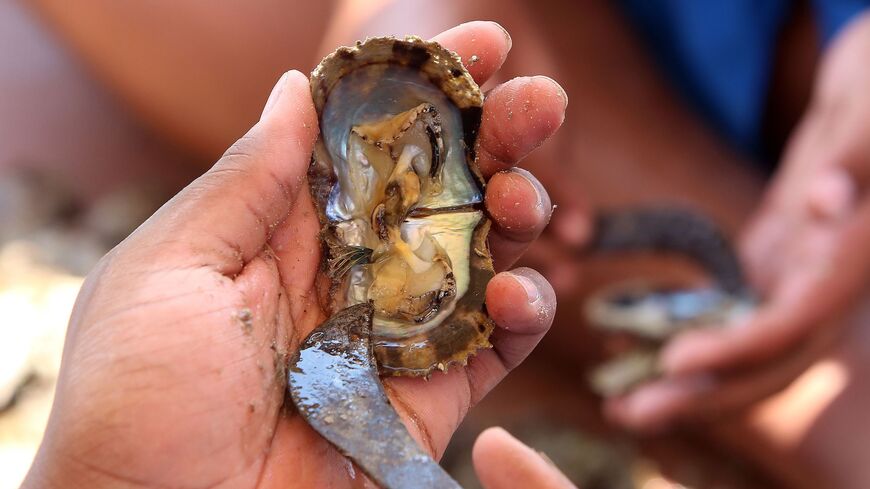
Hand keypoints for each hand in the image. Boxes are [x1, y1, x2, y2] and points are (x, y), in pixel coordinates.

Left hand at [22, 22, 565, 488]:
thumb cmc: (139, 395)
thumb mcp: (171, 268)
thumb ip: (245, 182)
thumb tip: (295, 89)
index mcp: (283, 229)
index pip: (368, 142)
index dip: (424, 91)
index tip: (479, 45)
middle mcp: (346, 271)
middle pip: (437, 190)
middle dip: (494, 138)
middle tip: (540, 100)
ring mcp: (391, 332)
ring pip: (478, 256)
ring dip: (517, 214)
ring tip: (526, 198)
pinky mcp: (425, 397)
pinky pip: (492, 346)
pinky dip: (522, 314)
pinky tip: (520, 293)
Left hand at [605, 12, 869, 430]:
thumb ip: (857, 161)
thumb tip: (824, 205)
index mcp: (850, 254)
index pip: (797, 321)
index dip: (739, 349)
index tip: (675, 362)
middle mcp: (826, 276)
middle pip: (766, 355)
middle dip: (701, 391)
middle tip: (626, 413)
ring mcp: (800, 269)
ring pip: (742, 339)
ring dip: (685, 374)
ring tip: (620, 397)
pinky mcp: (776, 255)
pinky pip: (729, 305)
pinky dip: (685, 326)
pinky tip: (633, 334)